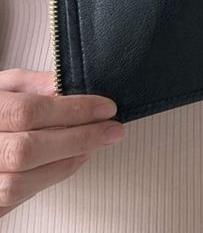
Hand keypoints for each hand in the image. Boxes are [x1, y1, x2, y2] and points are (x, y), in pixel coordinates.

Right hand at [0, 68, 124, 218]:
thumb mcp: (4, 85)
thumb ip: (34, 84)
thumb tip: (70, 84)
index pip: (29, 112)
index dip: (72, 111)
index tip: (106, 108)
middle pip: (28, 150)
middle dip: (79, 139)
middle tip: (112, 130)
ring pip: (22, 181)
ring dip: (68, 162)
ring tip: (95, 144)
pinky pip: (17, 198)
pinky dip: (50, 178)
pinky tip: (72, 160)